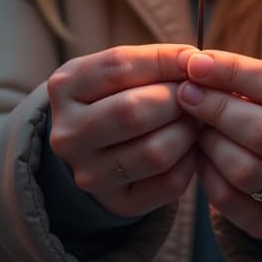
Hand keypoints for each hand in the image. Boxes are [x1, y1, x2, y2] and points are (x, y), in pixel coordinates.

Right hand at [47, 44, 198, 217]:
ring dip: (187, 132)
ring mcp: (90, 173)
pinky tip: (188, 147)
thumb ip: (152, 61)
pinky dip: (189, 161)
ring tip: (194, 120)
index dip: (163, 60)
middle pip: (134, 112)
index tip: (193, 59)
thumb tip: (196, 60)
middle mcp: (69, 134)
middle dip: (177, 100)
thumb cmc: (114, 96)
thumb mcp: (119, 70)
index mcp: (65, 88)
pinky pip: (169, 183)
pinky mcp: (117, 202)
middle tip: (196, 95)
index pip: (119, 66)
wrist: (93, 148)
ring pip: (156, 152)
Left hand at [176, 50, 261, 238]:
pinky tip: (200, 156)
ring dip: (210, 143)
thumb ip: (246, 79)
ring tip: (197, 128)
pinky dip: (206, 173)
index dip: (232, 70)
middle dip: (216, 107)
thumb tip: (197, 64)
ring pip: (244, 169)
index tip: (196, 62)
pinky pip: (228, 199)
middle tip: (185, 94)